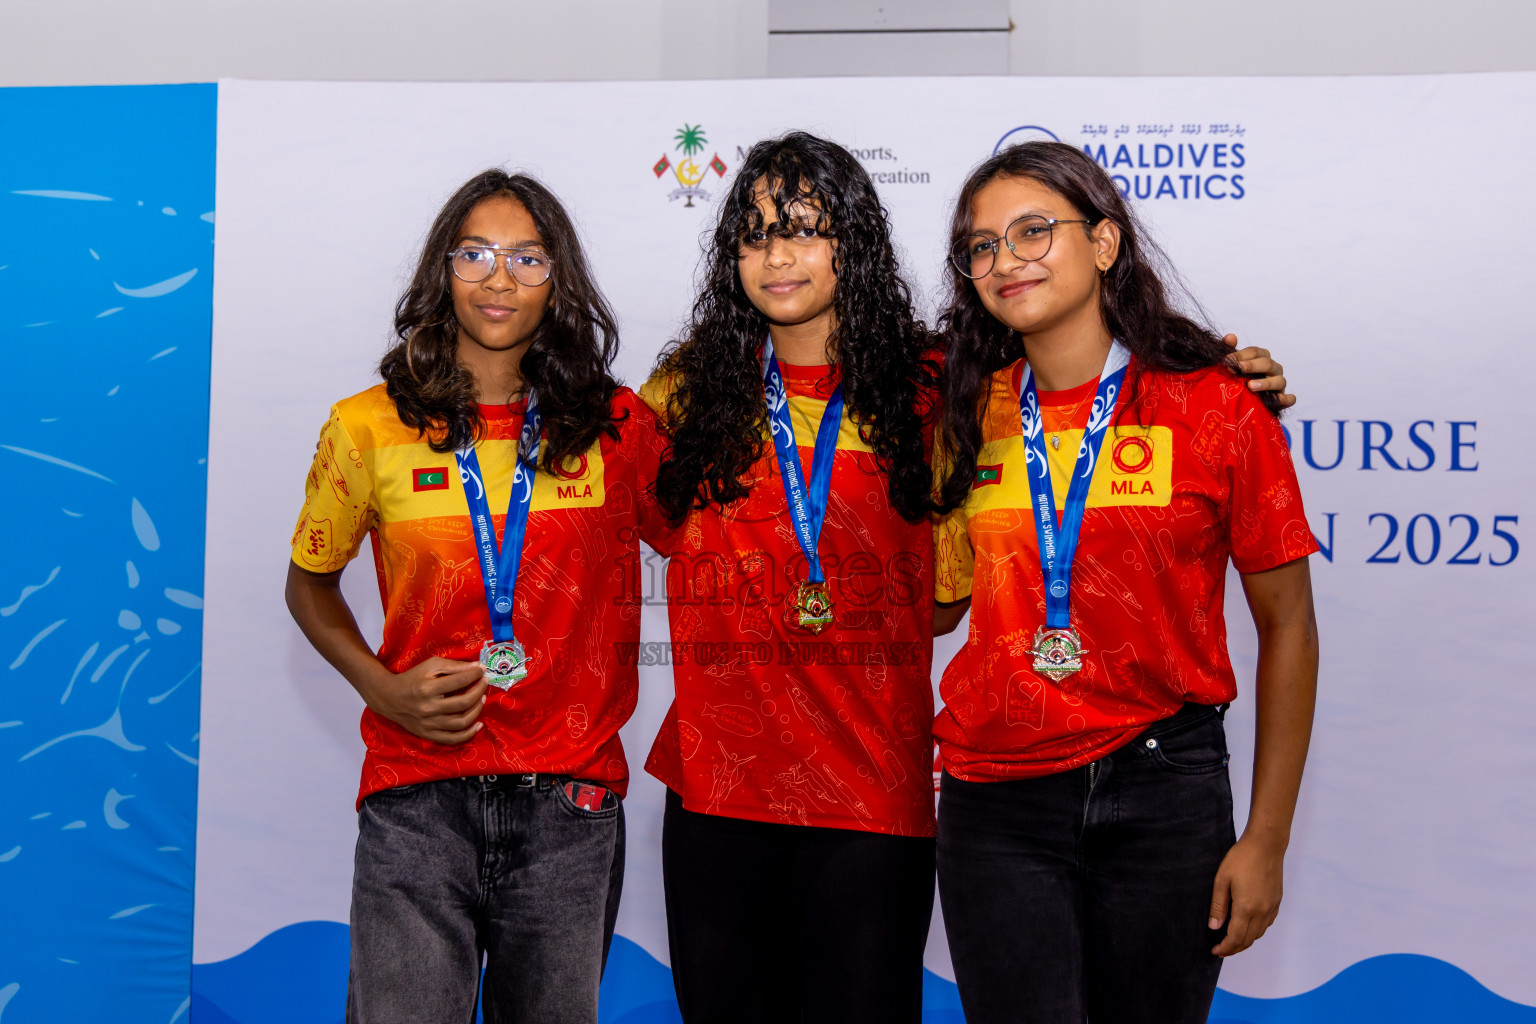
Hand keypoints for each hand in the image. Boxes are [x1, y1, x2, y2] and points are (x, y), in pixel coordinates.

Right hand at [358, 657, 488, 744]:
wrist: (388, 698)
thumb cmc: (411, 678)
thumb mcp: (429, 666)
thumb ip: (453, 666)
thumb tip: (477, 667)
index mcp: (427, 688)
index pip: (459, 681)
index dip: (475, 675)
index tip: (482, 670)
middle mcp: (428, 708)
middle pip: (463, 703)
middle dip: (479, 691)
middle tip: (484, 683)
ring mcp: (428, 724)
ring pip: (461, 722)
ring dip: (477, 710)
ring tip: (482, 699)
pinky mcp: (428, 734)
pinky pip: (452, 739)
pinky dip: (468, 734)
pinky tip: (478, 725)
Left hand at [1208, 833, 1284, 955]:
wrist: (1266, 845)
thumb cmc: (1241, 858)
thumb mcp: (1222, 880)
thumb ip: (1218, 906)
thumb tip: (1214, 927)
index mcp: (1247, 908)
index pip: (1236, 938)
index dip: (1225, 948)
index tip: (1215, 951)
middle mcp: (1262, 912)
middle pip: (1248, 940)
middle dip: (1234, 948)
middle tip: (1221, 950)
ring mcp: (1271, 907)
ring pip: (1259, 934)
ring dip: (1245, 941)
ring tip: (1231, 941)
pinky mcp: (1277, 902)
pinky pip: (1266, 924)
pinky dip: (1256, 931)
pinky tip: (1247, 926)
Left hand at [1223, 333, 1294, 408]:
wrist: (1240, 403)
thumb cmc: (1237, 379)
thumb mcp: (1231, 365)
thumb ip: (1229, 351)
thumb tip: (1230, 337)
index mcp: (1261, 358)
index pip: (1255, 352)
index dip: (1241, 355)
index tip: (1226, 361)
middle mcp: (1272, 369)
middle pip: (1267, 363)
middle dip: (1252, 365)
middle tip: (1239, 368)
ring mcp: (1278, 384)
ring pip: (1279, 380)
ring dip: (1266, 383)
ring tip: (1250, 386)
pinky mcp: (1281, 399)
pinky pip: (1289, 399)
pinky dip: (1285, 399)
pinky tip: (1276, 400)